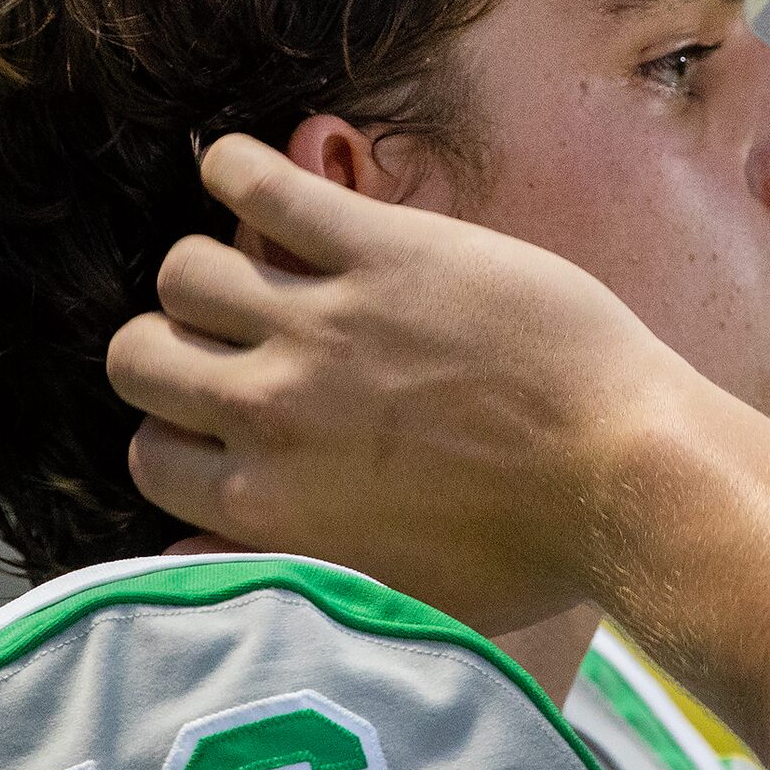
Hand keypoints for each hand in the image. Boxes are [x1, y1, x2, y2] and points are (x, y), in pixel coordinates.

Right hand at [108, 136, 721, 632]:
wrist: (628, 472)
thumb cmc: (527, 551)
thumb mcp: (381, 600)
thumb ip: (273, 576)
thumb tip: (180, 563)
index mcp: (263, 508)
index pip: (148, 454)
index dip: (178, 432)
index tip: (216, 419)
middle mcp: (268, 414)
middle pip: (141, 356)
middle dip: (172, 347)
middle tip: (224, 339)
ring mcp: (320, 324)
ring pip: (186, 271)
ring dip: (209, 268)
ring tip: (253, 266)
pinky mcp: (377, 250)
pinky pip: (258, 186)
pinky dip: (234, 168)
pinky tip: (242, 171)